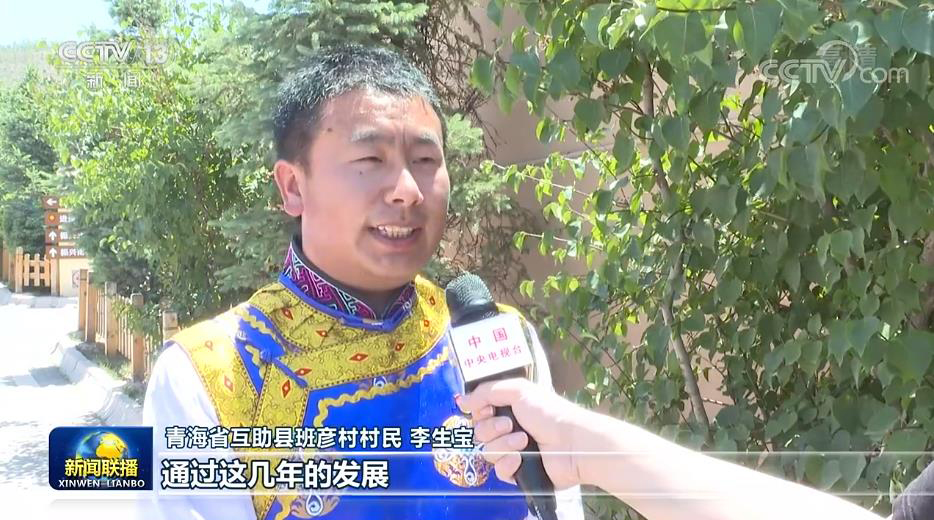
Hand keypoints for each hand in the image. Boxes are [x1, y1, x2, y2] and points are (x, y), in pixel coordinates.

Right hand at [456, 378, 599, 489]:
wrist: (571, 442)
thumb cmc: (549, 412)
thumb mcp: (517, 390)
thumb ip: (486, 392)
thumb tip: (461, 400)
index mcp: (509, 409)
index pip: (478, 414)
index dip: (479, 412)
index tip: (487, 410)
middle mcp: (509, 430)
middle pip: (479, 433)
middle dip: (491, 428)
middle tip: (510, 425)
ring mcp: (513, 452)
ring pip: (488, 452)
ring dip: (504, 445)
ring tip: (524, 441)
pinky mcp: (519, 473)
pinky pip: (499, 471)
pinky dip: (509, 463)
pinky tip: (521, 458)